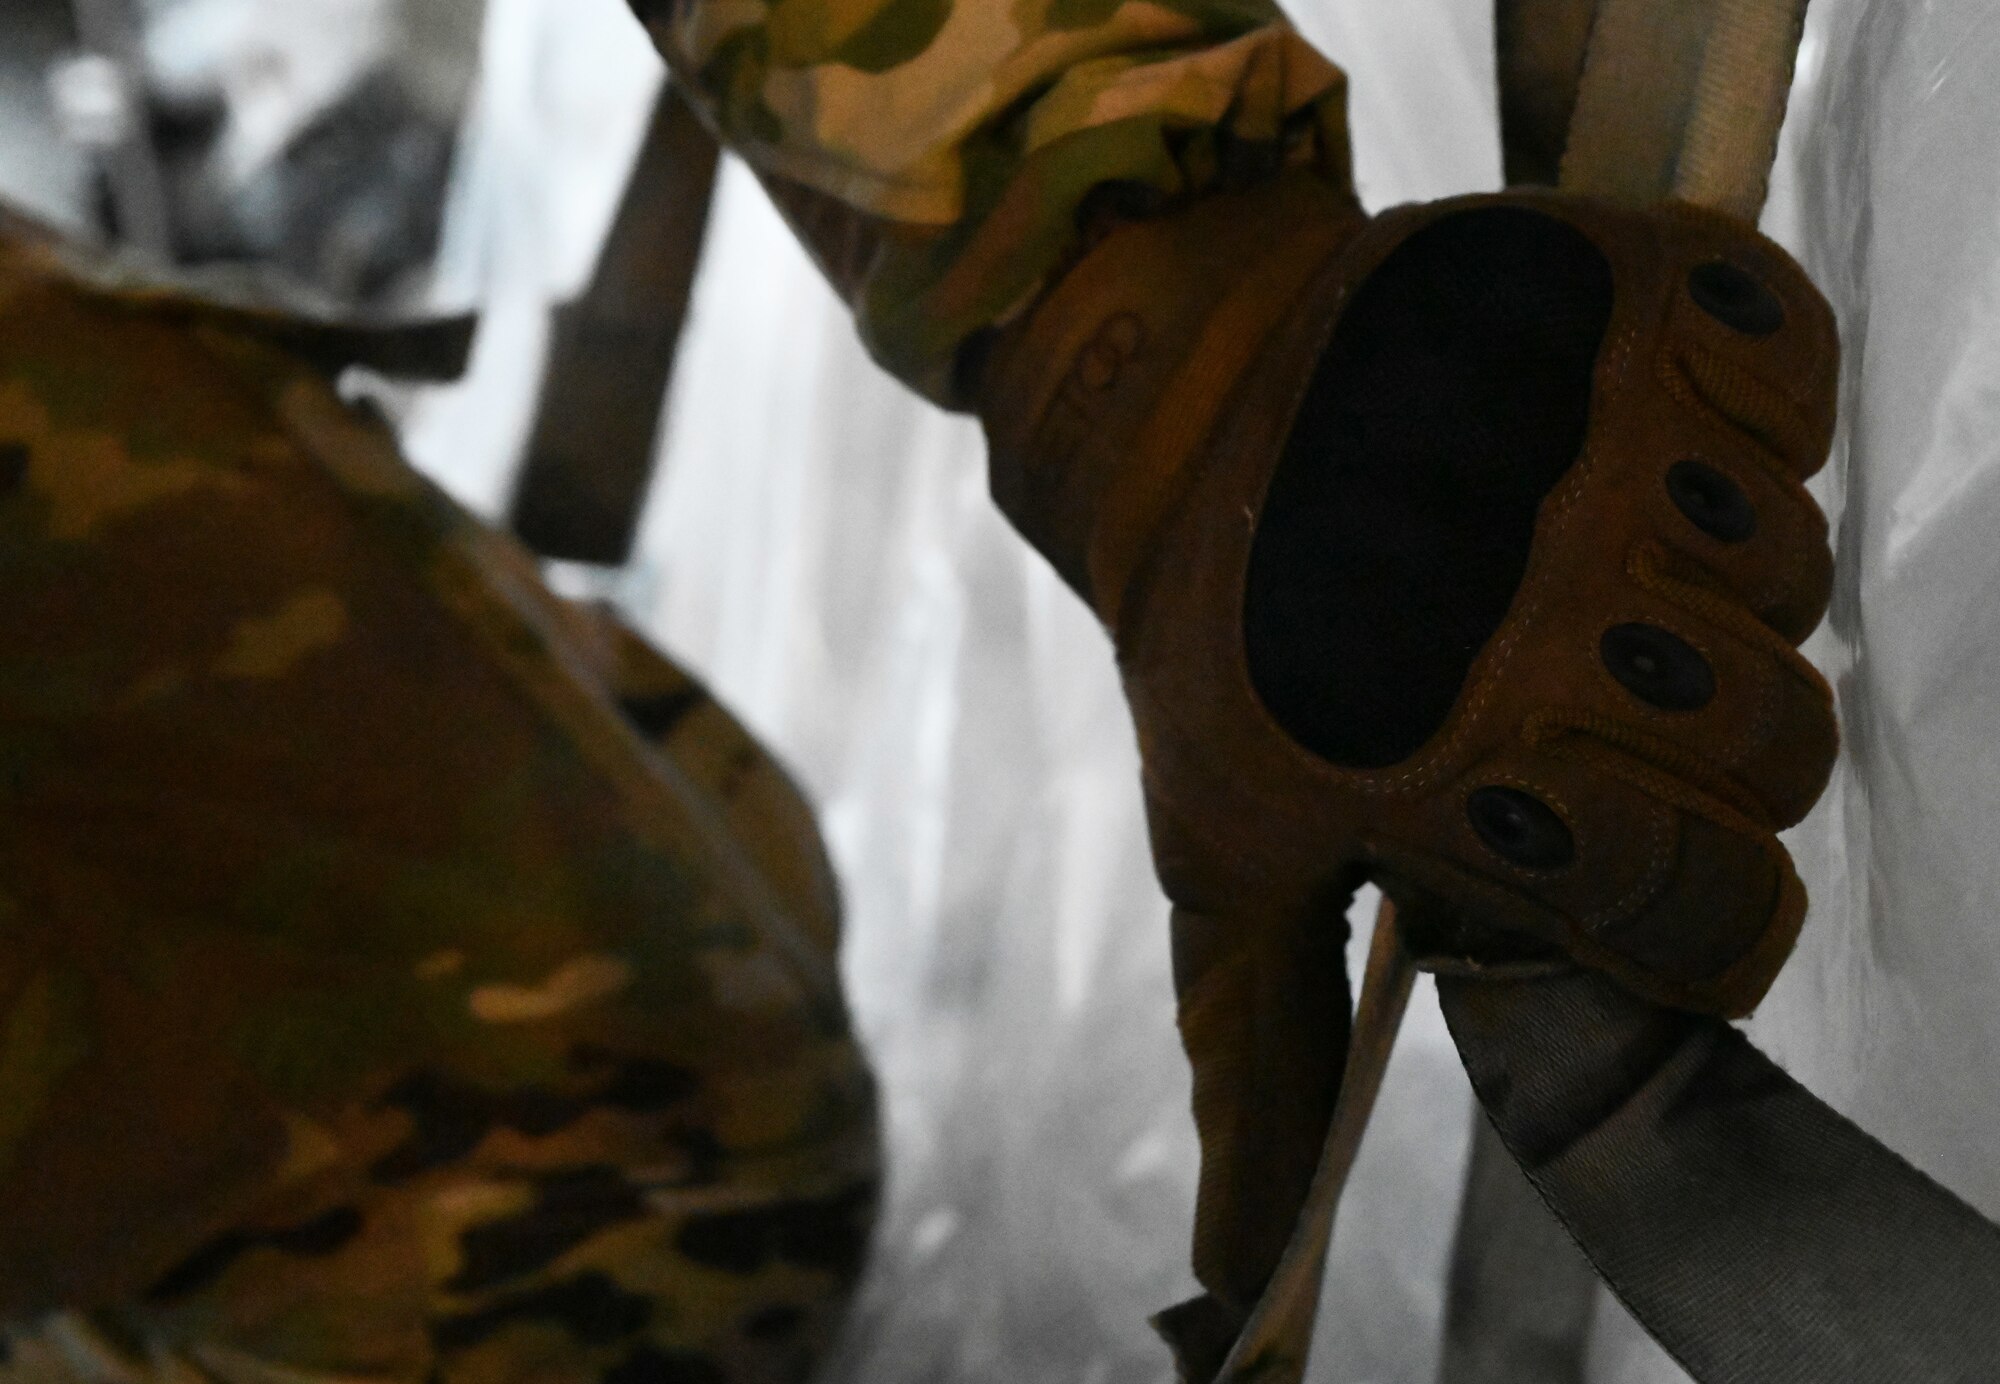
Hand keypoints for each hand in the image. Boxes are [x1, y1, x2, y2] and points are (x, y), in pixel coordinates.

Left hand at [978, 171, 1837, 1367]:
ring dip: (1698, 566)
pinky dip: (1736, 389)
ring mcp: (1606, 431)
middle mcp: (1555, 607)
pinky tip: (1617, 418)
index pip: (1721, 917)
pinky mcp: (1633, 285)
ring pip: (1790, 565)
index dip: (1685, 905)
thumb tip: (1241, 1282)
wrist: (1170, 402)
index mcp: (1464, 770)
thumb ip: (1267, 1063)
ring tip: (1564, 542)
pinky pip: (1788, 365)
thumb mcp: (1224, 865)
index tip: (1607, 840)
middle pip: (1780, 748)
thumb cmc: (1213, 651)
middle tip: (1571, 677)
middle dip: (1690, 738)